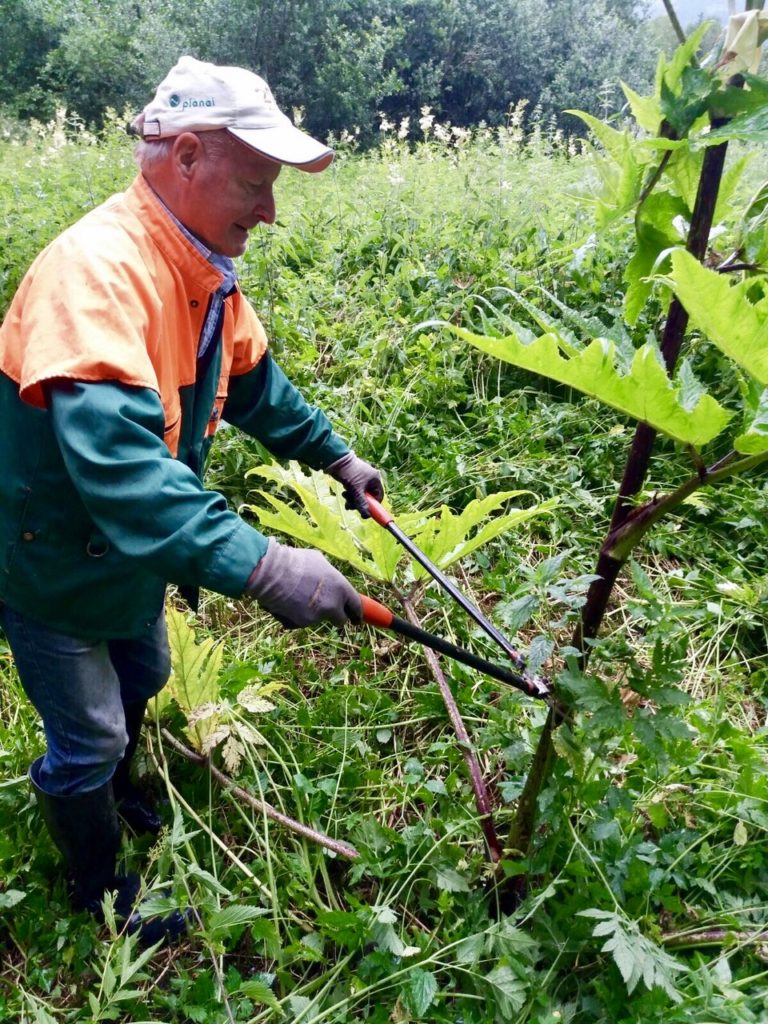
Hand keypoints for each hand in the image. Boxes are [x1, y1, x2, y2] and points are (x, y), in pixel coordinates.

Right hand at [246, 539, 361, 628]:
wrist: (272, 573)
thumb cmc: (295, 562)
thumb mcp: (319, 562)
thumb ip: (330, 576)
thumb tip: (331, 580)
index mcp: (342, 587)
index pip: (356, 605)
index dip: (356, 612)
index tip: (355, 617)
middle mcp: (333, 604)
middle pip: (340, 620)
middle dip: (335, 617)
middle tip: (327, 611)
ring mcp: (318, 616)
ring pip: (318, 619)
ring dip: (312, 612)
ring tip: (296, 595)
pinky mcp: (303, 623)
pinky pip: (302, 621)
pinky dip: (297, 615)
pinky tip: (287, 602)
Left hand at [326, 451, 383, 518]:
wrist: (336, 460)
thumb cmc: (349, 473)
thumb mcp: (356, 489)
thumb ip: (361, 503)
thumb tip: (366, 516)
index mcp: (375, 480)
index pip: (378, 496)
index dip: (373, 505)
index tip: (366, 512)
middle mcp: (370, 480)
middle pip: (368, 497)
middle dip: (359, 503)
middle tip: (351, 506)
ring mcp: (362, 480)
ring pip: (360, 495)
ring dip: (353, 500)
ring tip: (345, 499)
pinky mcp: (354, 480)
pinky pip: (354, 492)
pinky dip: (350, 495)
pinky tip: (344, 495)